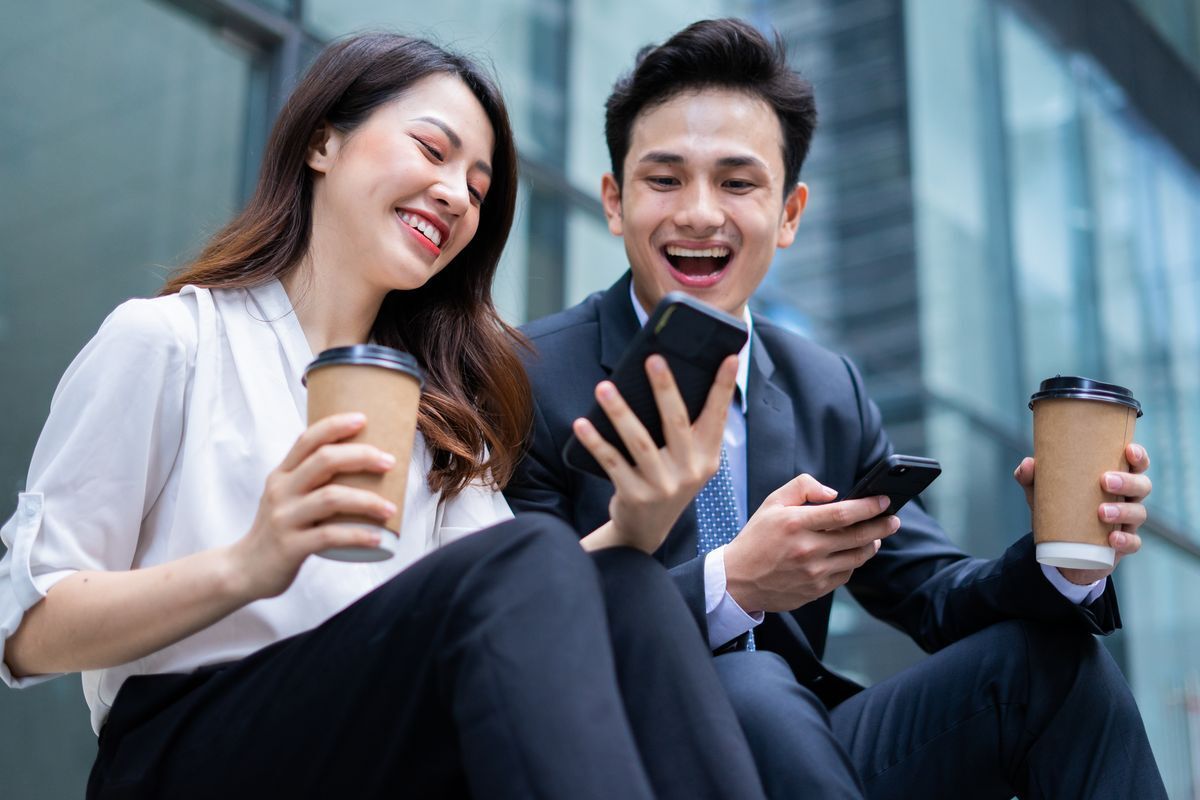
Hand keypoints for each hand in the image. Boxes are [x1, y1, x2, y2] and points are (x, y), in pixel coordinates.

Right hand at [230, 413, 397, 598]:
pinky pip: (329, 536)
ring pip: (331, 498)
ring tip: (391, 508)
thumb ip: (311, 480)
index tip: (363, 419)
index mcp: (282, 475)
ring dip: (367, 500)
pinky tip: (377, 538)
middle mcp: (281, 491)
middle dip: (361, 457)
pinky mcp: (290, 546)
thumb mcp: (286, 497)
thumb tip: (359, 463)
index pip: (307, 440)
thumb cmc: (279, 530)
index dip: (335, 425)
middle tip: (389, 462)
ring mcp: (284, 518)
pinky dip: (357, 535)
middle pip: (324, 461)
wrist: (245, 570)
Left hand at [574, 354, 736, 553]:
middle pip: (677, 422)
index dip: (724, 386)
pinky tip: (583, 423)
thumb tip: (666, 379)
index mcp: (707, 456)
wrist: (645, 529)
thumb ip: (686, 430)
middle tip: (653, 359)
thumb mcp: (687, 461)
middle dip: (666, 389)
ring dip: (620, 412)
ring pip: (640, 441)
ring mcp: (663, 485)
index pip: (717, 415)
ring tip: (604, 388)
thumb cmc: (666, 480)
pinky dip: (596, 442)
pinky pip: (612, 463)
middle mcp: (689, 470)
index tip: (730, 356)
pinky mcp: (635, 495)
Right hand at [723, 475, 898, 612]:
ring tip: (876, 536)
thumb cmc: (756, 538)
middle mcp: (807, 549)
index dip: (868, 507)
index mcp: (795, 524)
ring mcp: (813, 572)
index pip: (842, 513)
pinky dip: (853, 562)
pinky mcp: (816, 590)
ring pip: (857, 557)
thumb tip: (834, 494)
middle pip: (858, 537)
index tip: (883, 501)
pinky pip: (846, 574)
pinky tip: (851, 553)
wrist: (738, 579)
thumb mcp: (772, 503)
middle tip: (893, 519)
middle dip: (881, 526)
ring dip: (872, 544)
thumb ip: (802, 487)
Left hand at [1012, 442, 1150, 583]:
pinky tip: (1112, 538)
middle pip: (1142, 485)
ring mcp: (1128, 522)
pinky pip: (1133, 543)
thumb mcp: (1042, 492)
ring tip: (1101, 512)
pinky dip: (1125, 540)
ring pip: (1138, 513)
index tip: (1129, 450)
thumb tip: (1028, 463)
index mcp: (1115, 479)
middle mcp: (1127, 498)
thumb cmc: (1059, 508)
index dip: (1138, 456)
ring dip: (1123, 510)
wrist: (1061, 548)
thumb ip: (1031, 477)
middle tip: (1104, 480)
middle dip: (1128, 481)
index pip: (1136, 464)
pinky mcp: (1123, 545)